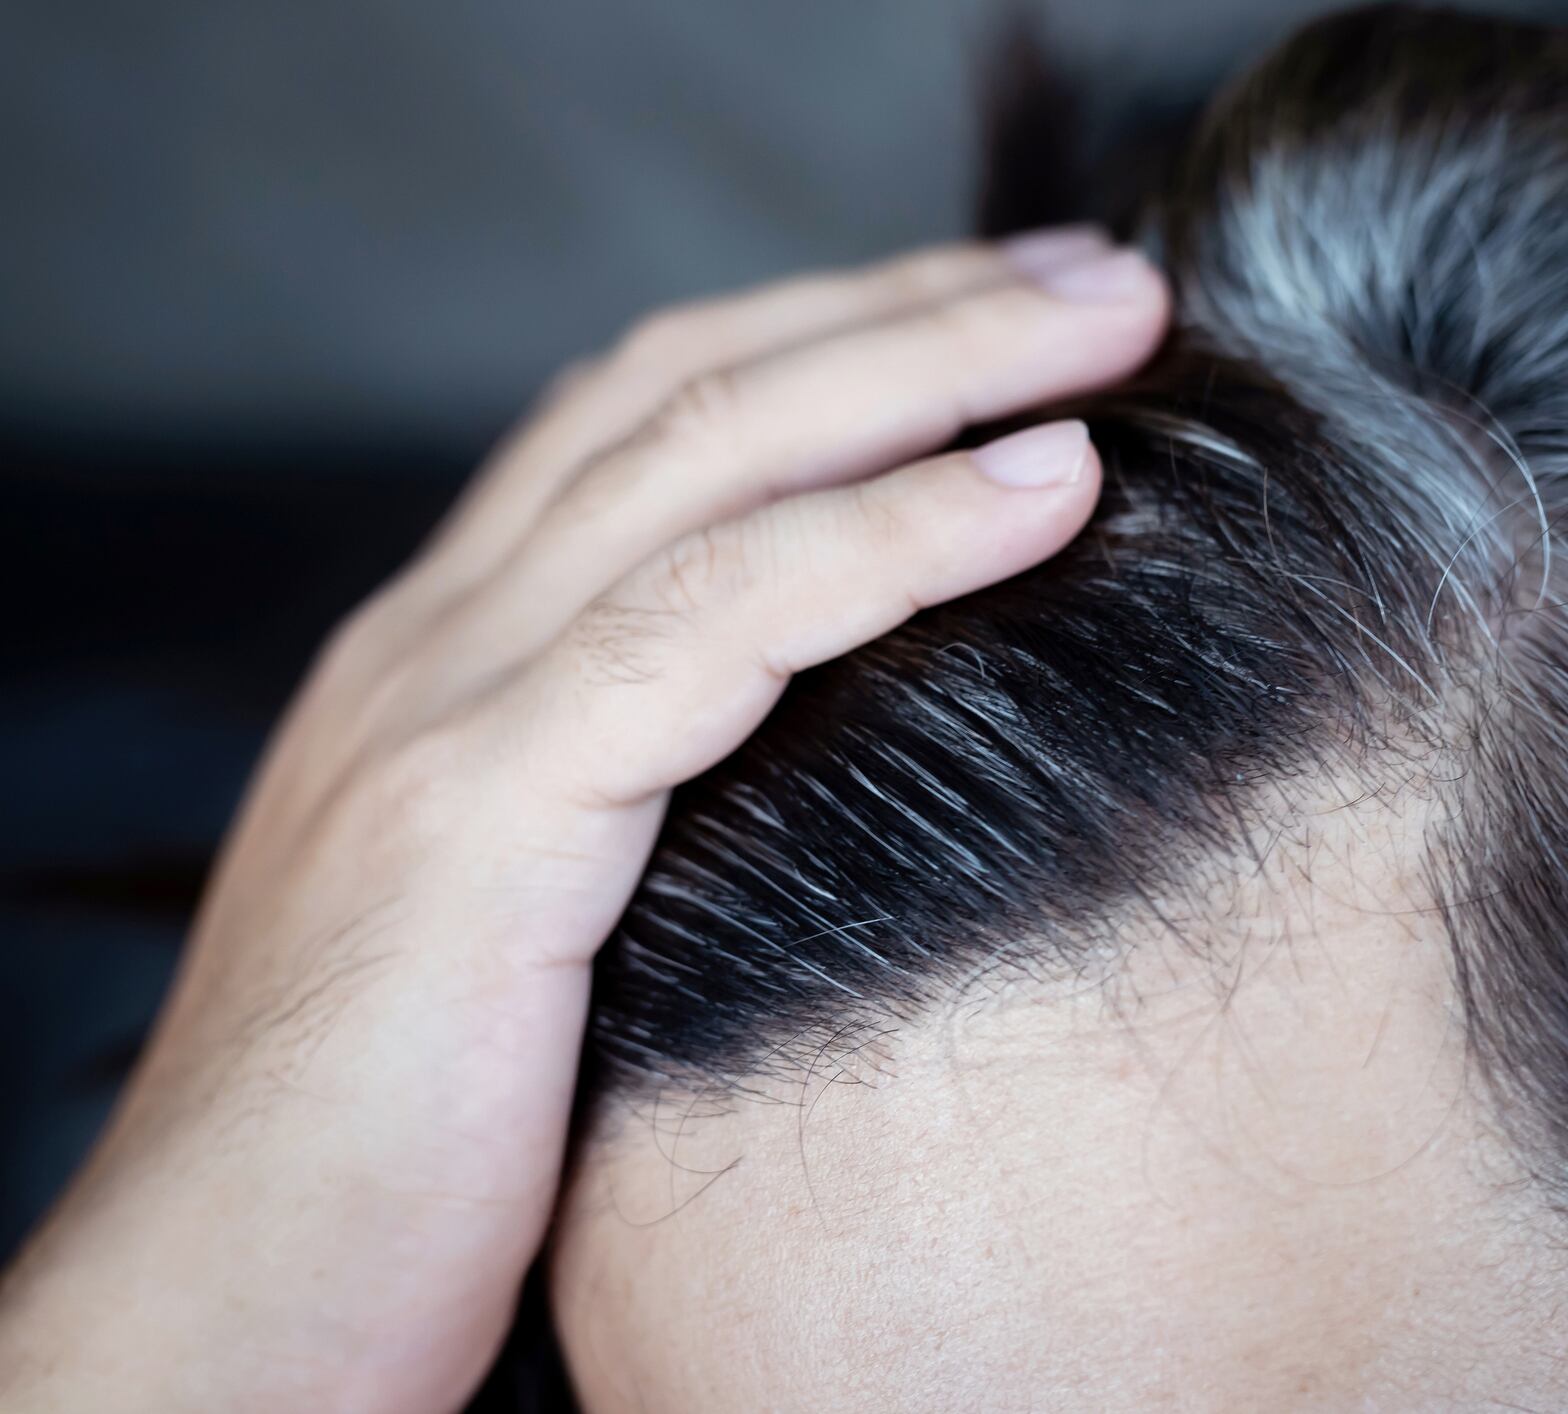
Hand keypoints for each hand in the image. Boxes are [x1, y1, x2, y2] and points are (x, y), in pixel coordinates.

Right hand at [0, 229, 1167, 1411]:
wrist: (213, 1322)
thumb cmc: (399, 1159)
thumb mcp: (532, 930)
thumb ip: (637, 806)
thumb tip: (833, 759)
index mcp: (450, 661)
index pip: (652, 418)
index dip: (838, 339)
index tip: (1011, 319)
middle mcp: (438, 642)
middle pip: (699, 389)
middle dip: (913, 308)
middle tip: (1102, 270)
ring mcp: (446, 712)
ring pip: (713, 459)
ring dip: (935, 372)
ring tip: (1113, 327)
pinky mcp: (478, 820)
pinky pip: (714, 620)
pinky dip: (894, 538)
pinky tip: (1041, 489)